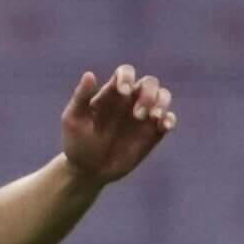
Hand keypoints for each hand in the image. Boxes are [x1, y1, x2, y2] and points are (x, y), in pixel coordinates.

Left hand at [61, 64, 174, 184]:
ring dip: (161, 102)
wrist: (88, 171)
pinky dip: (170, 119)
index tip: (123, 92)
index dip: (127, 77)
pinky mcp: (154, 131)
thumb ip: (81, 97)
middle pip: (150, 82)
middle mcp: (130, 100)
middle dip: (148, 93)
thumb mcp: (73, 120)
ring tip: (152, 117)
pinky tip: (163, 126)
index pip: (125, 73)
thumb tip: (89, 74)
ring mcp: (144, 115)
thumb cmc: (77, 142)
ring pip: (163, 96)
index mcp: (111, 93)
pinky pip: (169, 118)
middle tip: (137, 114)